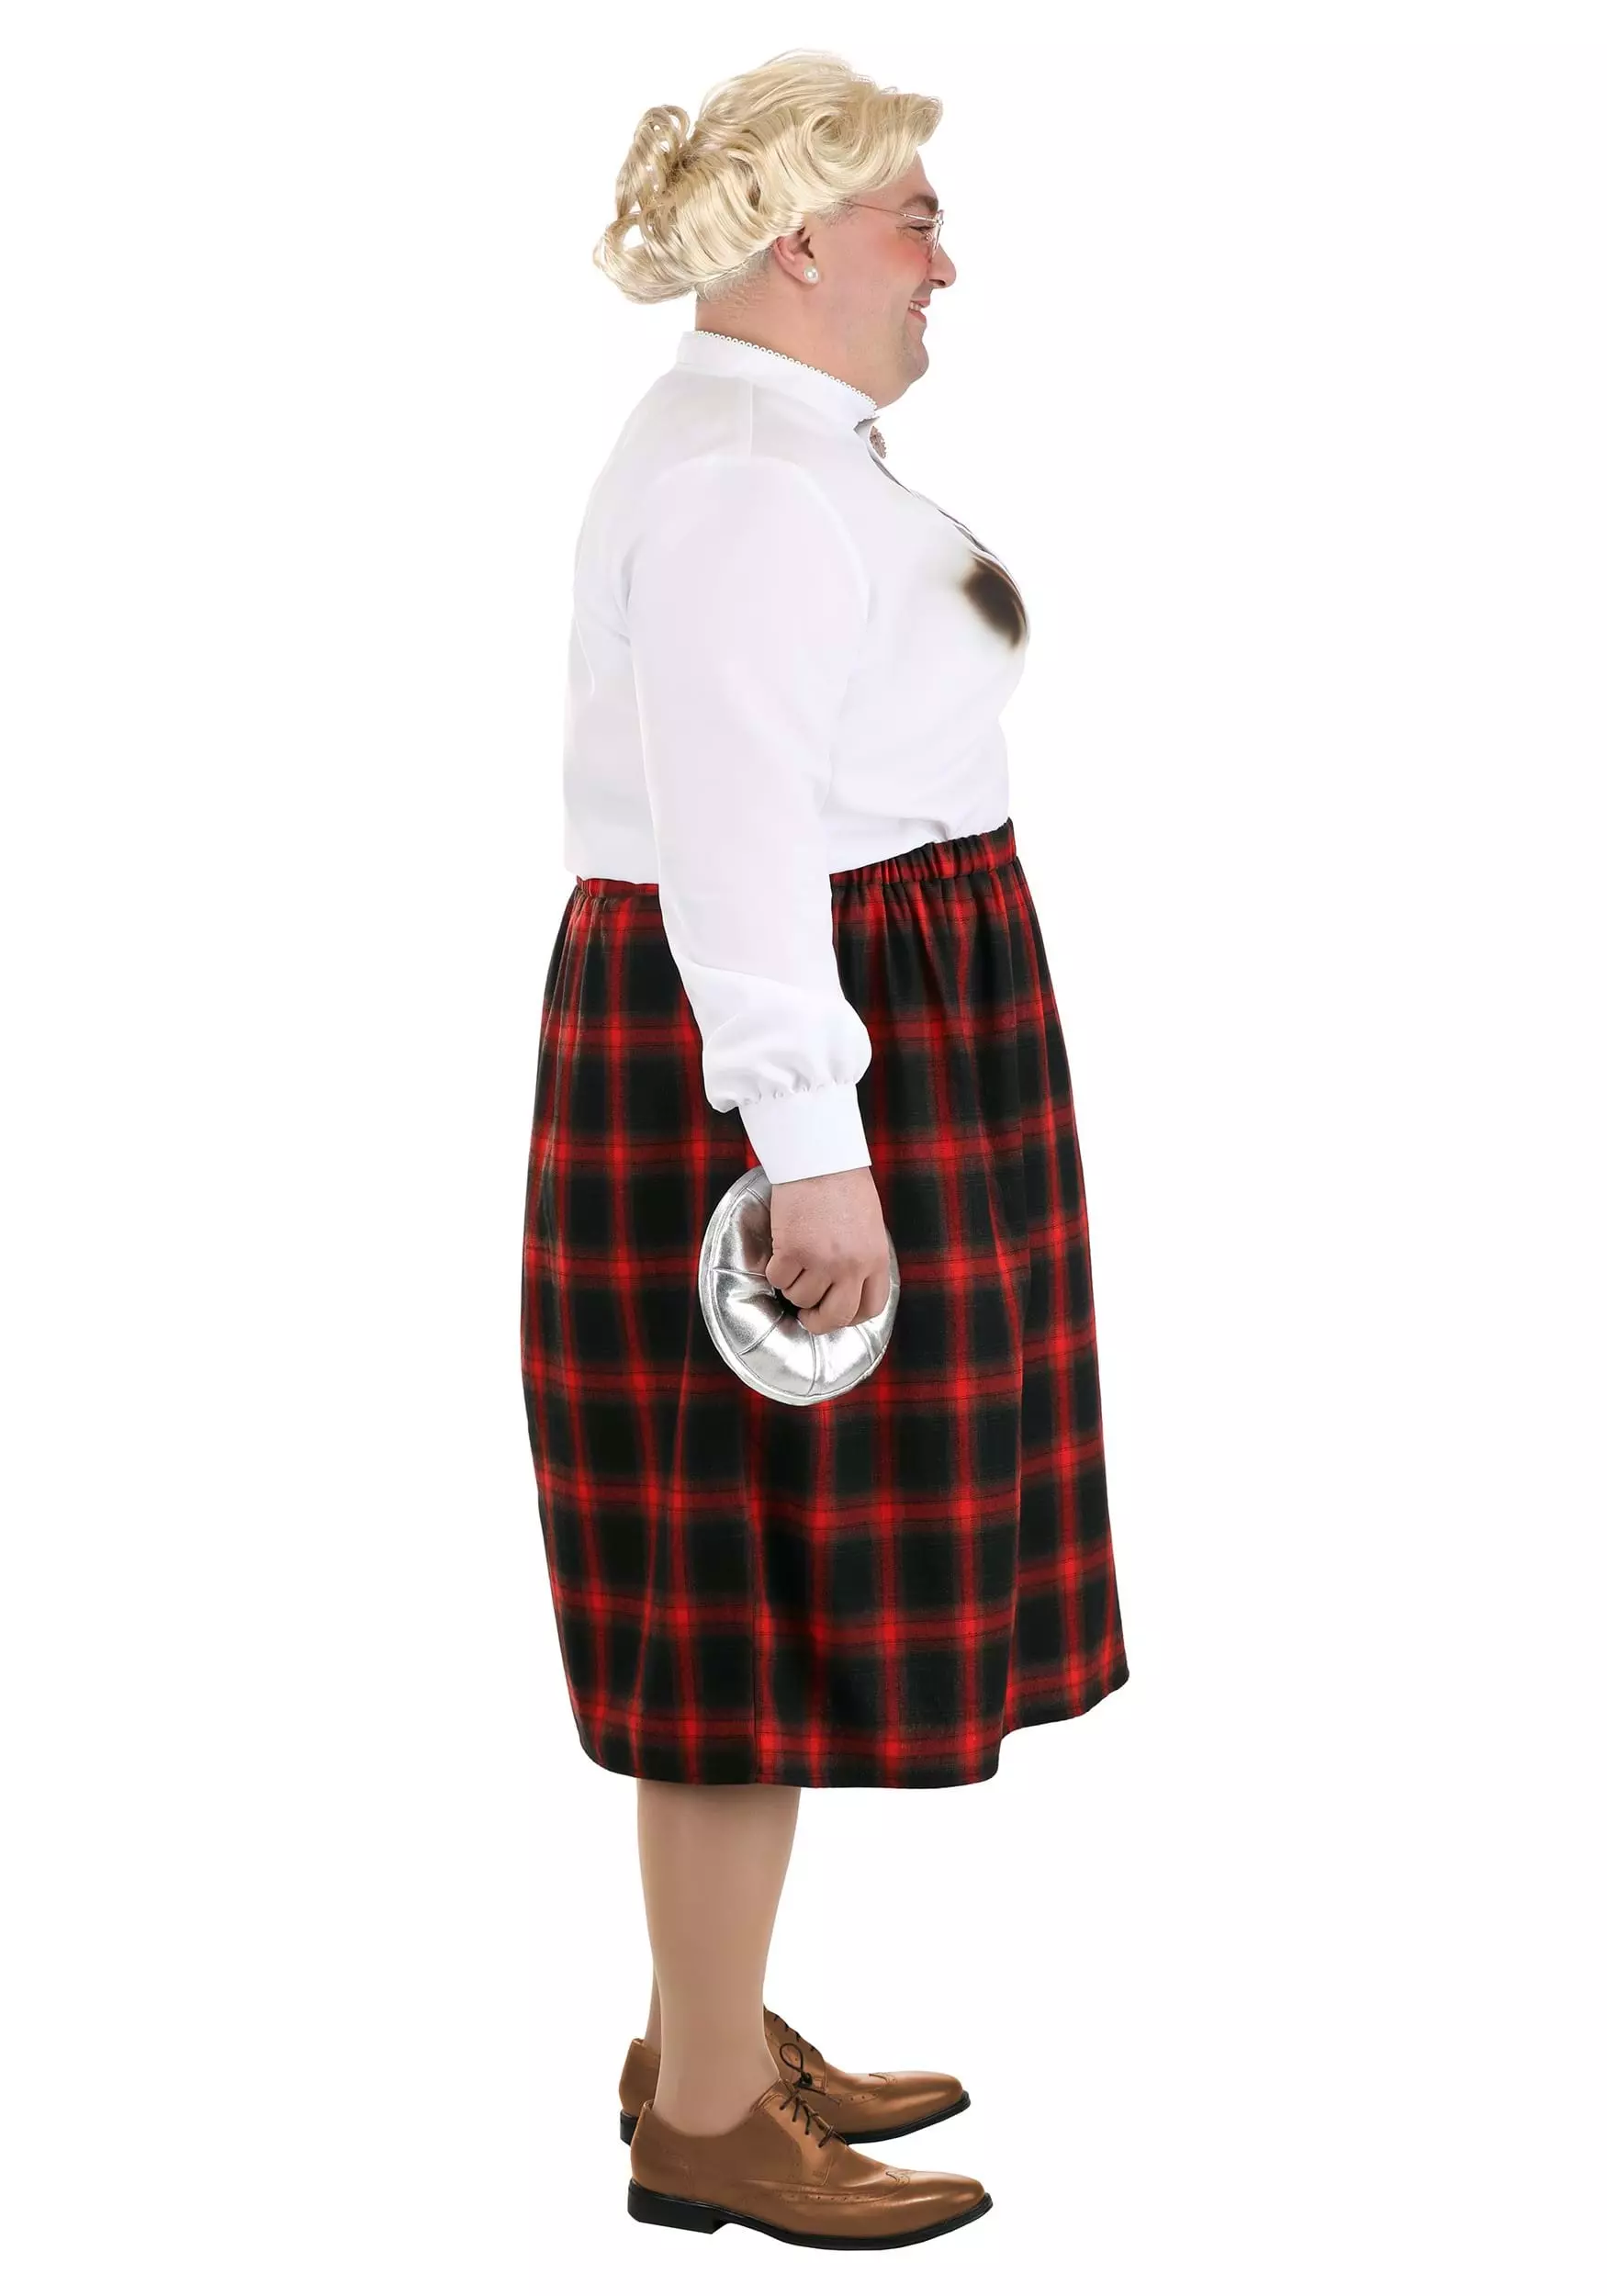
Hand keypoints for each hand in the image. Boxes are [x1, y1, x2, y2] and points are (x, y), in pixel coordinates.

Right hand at [764, 1167, 891, 1334]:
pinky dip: (773, 1270)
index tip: (836, 1315)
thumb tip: (845, 1287)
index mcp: (876, 1259)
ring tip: (794, 1262)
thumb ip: (862, 1258)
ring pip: (800, 1297)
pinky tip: (779, 1251)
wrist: (819, 1157)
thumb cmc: (844, 1184)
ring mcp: (822, 1260)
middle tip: (806, 1314)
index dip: (850, 1318)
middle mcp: (852, 1266)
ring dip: (792, 1286)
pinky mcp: (793, 1250)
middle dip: (817, 1321)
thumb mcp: (869, 1227)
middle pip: (836, 1316)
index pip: (870, 1308)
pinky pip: (778, 1279)